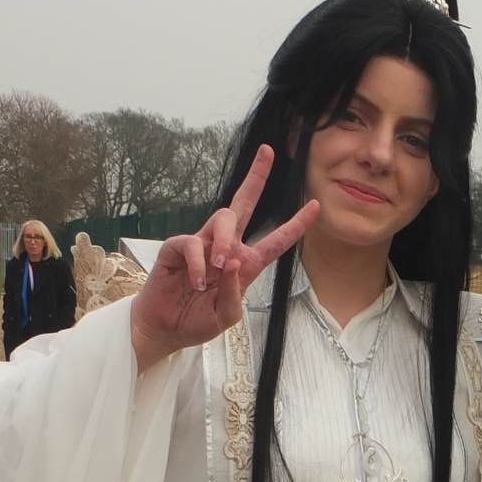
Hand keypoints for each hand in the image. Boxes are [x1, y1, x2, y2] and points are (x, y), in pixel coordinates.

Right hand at [130, 146, 318, 370]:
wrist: (166, 329)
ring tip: (219, 265)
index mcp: (244, 264)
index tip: (315, 205)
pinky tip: (197, 282)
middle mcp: (225, 247)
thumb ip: (234, 294)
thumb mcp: (225, 317)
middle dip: (256, 177)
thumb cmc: (197, 321)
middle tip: (268, 152)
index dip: (295, 224)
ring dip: (225, 239)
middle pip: (243, 204)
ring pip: (222, 218)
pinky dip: (198, 263)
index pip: (275, 241)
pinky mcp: (178, 247)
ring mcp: (202, 244)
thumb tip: (232, 262)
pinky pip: (193, 243)